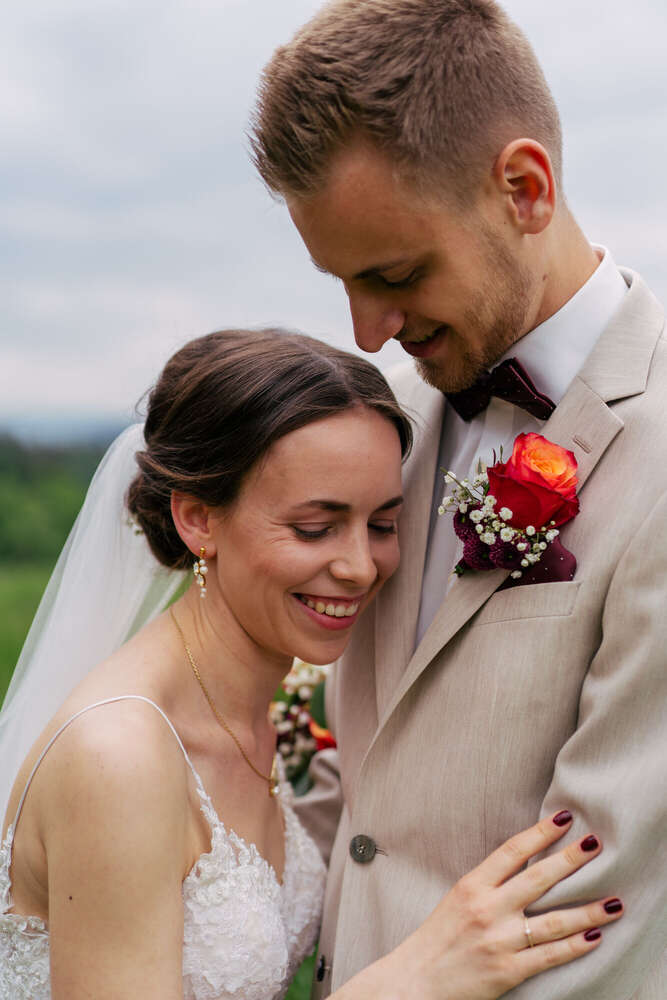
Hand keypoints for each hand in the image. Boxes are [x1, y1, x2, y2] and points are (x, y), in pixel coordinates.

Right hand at [379, 811, 622, 999]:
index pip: (512, 851)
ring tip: (613, 901)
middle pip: (538, 879)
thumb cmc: (436, 939)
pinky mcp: (508, 971)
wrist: (416, 982)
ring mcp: (500, 941)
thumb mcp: (456, 899)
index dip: (539, 833)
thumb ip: (488, 884)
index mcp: (471, 886)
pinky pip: (549, 956)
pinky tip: (595, 936)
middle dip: (571, 859)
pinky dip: (575, 946)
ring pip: (553, 921)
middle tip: (595, 843)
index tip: (562, 819)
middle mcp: (488, 909)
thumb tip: (525, 865)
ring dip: (588, 910)